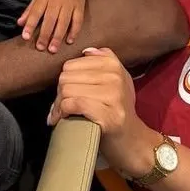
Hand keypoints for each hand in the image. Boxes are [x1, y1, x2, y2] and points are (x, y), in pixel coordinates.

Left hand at [18, 0, 85, 51]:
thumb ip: (30, 10)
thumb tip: (19, 23)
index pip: (36, 12)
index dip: (30, 25)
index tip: (25, 37)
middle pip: (50, 19)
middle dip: (45, 35)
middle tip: (40, 48)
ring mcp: (69, 3)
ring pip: (64, 22)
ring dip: (58, 37)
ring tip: (53, 49)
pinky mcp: (80, 6)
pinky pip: (77, 21)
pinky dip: (74, 31)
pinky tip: (69, 41)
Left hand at [47, 47, 156, 174]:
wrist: (131, 140)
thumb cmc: (116, 109)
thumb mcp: (116, 80)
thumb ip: (102, 62)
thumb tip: (86, 51)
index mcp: (113, 64)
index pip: (70, 65)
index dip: (64, 81)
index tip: (65, 94)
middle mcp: (115, 77)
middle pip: (66, 77)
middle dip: (59, 94)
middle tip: (62, 107)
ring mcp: (113, 96)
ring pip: (67, 91)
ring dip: (59, 106)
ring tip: (62, 114)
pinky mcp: (108, 115)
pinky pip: (73, 104)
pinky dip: (63, 112)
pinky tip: (63, 119)